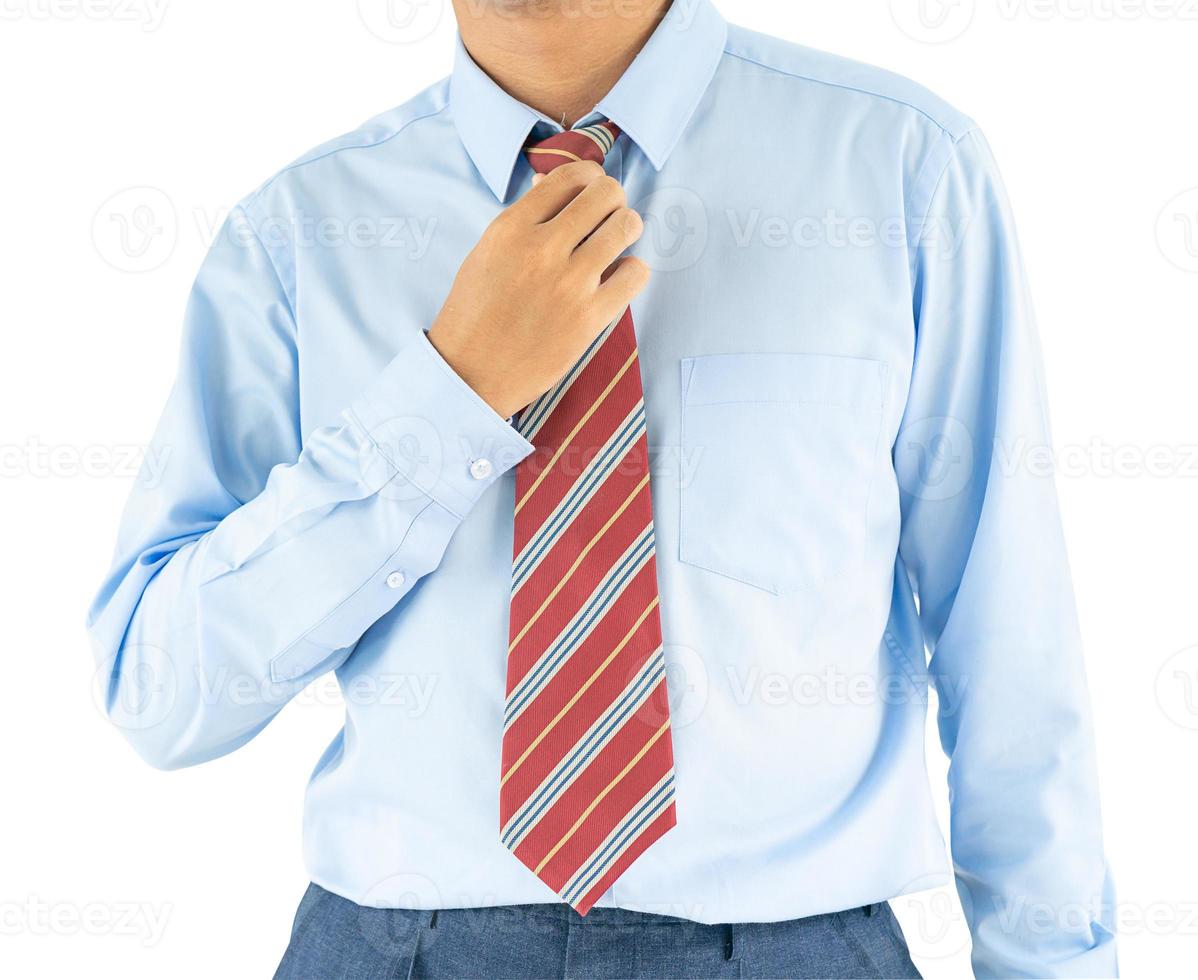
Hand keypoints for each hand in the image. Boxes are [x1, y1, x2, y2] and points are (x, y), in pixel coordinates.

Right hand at [427, 161, 649, 419]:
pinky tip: (618, 279)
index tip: (590, 195)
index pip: (571, 177)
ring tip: (616, 243)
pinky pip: (636, 273)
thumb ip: (522, 219)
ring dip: (627, 229)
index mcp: (512, 228)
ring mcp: (569, 283)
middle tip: (608, 217)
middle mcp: (542, 249)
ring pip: (626, 226)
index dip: (589, 180)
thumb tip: (551, 182)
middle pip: (605, 194)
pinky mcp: (590, 317)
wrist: (470, 374)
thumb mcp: (487, 253)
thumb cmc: (474, 314)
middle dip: (612, 200)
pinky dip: (633, 271)